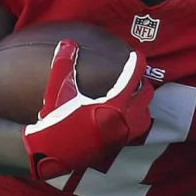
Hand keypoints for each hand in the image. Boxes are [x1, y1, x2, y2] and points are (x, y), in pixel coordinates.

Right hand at [23, 45, 157, 185]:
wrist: (50, 153)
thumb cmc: (55, 122)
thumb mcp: (59, 92)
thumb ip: (64, 65)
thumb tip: (68, 43)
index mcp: (112, 107)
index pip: (133, 78)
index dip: (136, 64)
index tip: (137, 55)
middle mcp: (123, 121)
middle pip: (145, 95)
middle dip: (142, 82)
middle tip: (135, 74)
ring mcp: (122, 135)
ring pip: (146, 114)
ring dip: (143, 102)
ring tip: (135, 94)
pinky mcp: (118, 145)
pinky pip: (138, 129)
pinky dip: (138, 118)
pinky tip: (128, 114)